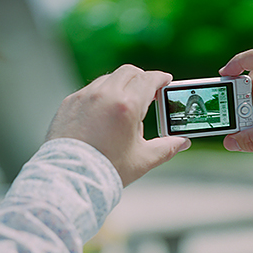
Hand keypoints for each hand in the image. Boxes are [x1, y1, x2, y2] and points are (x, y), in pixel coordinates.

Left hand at [46, 65, 190, 185]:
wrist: (70, 179)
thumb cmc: (107, 171)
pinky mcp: (69, 103)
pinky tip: (104, 114)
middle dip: (141, 78)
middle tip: (149, 92)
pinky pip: (89, 91)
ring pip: (108, 79)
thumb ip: (166, 148)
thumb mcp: (142, 160)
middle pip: (129, 72)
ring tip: (125, 107)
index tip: (166, 81)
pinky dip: (101, 96)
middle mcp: (105, 94)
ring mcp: (84, 97)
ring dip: (120, 86)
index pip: (149, 80)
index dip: (161, 79)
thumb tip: (183, 142)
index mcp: (127, 105)